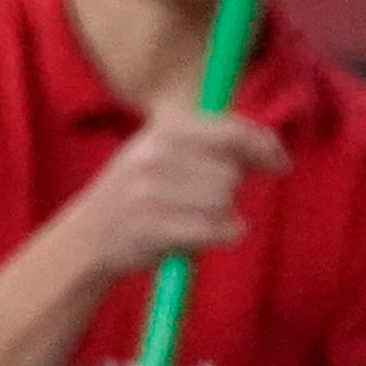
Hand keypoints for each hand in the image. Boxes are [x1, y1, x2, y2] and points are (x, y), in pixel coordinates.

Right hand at [65, 105, 287, 276]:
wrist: (85, 237)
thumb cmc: (136, 194)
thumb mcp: (163, 151)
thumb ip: (213, 143)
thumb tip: (271, 149)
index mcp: (163, 128)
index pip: (233, 131)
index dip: (265, 146)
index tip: (280, 163)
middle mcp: (155, 154)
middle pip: (231, 173)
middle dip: (229, 189)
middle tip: (203, 199)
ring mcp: (150, 191)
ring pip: (225, 202)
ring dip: (220, 215)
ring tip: (192, 218)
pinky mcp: (153, 227)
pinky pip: (217, 230)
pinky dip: (220, 236)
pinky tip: (198, 236)